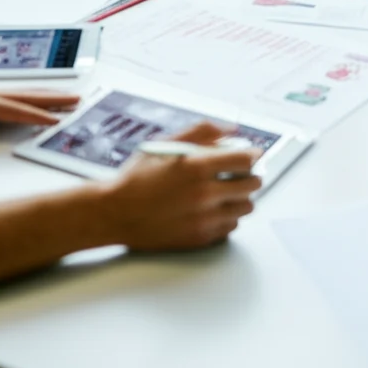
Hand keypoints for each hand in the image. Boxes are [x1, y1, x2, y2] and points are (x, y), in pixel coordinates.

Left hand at [0, 61, 79, 159]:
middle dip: (55, 99)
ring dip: (49, 96)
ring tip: (70, 98)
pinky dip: (35, 97)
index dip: (36, 116)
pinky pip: (19, 96)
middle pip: (30, 96)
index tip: (56, 120)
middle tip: (78, 100)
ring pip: (27, 94)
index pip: (16, 110)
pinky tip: (42, 100)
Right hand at [102, 123, 262, 249]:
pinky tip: (212, 208)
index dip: (253, 155)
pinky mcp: (201, 238)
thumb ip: (202, 132)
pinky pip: (231, 226)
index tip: (252, 155)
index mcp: (197, 167)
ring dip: (240, 197)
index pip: (246, 160)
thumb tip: (231, 129)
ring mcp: (204, 219)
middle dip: (249, 176)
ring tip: (225, 191)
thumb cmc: (136, 178)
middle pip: (252, 185)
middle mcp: (204, 194)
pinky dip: (227, 216)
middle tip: (240, 173)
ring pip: (245, 208)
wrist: (114, 213)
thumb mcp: (165, 144)